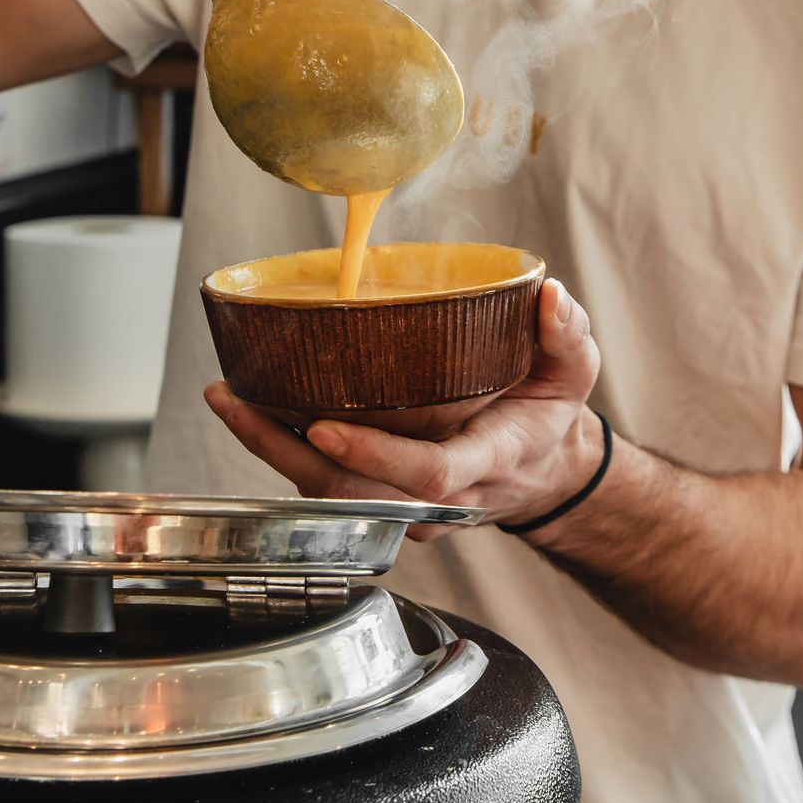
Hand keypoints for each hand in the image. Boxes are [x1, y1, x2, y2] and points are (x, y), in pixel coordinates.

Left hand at [204, 278, 602, 538]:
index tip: (322, 426)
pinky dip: (283, 451)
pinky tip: (250, 410)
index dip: (373, 456)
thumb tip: (550, 297)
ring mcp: (406, 505)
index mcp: (486, 461)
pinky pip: (327, 485)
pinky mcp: (382, 497)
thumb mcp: (574, 372)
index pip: (425, 474)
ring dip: (271, 450)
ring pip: (330, 494)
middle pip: (353, 493)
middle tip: (237, 403)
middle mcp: (439, 495)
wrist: (542, 469)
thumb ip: (567, 336)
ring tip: (228, 398)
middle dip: (286, 453)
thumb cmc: (547, 414)